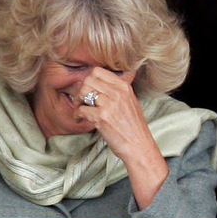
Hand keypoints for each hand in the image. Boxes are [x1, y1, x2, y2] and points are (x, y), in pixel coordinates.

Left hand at [77, 67, 168, 207]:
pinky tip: (80, 119)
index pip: (98, 71)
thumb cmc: (134, 127)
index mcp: (124, 86)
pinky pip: (81, 110)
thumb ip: (121, 89)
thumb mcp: (131, 101)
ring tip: (82, 110)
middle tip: (82, 101)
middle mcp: (117, 93)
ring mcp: (109, 105)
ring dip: (78, 102)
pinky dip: (77, 115)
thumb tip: (111, 77)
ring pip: (83, 92)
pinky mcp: (102, 118)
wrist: (139, 146)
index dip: (89, 79)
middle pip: (88, 80)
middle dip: (81, 90)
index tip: (89, 89)